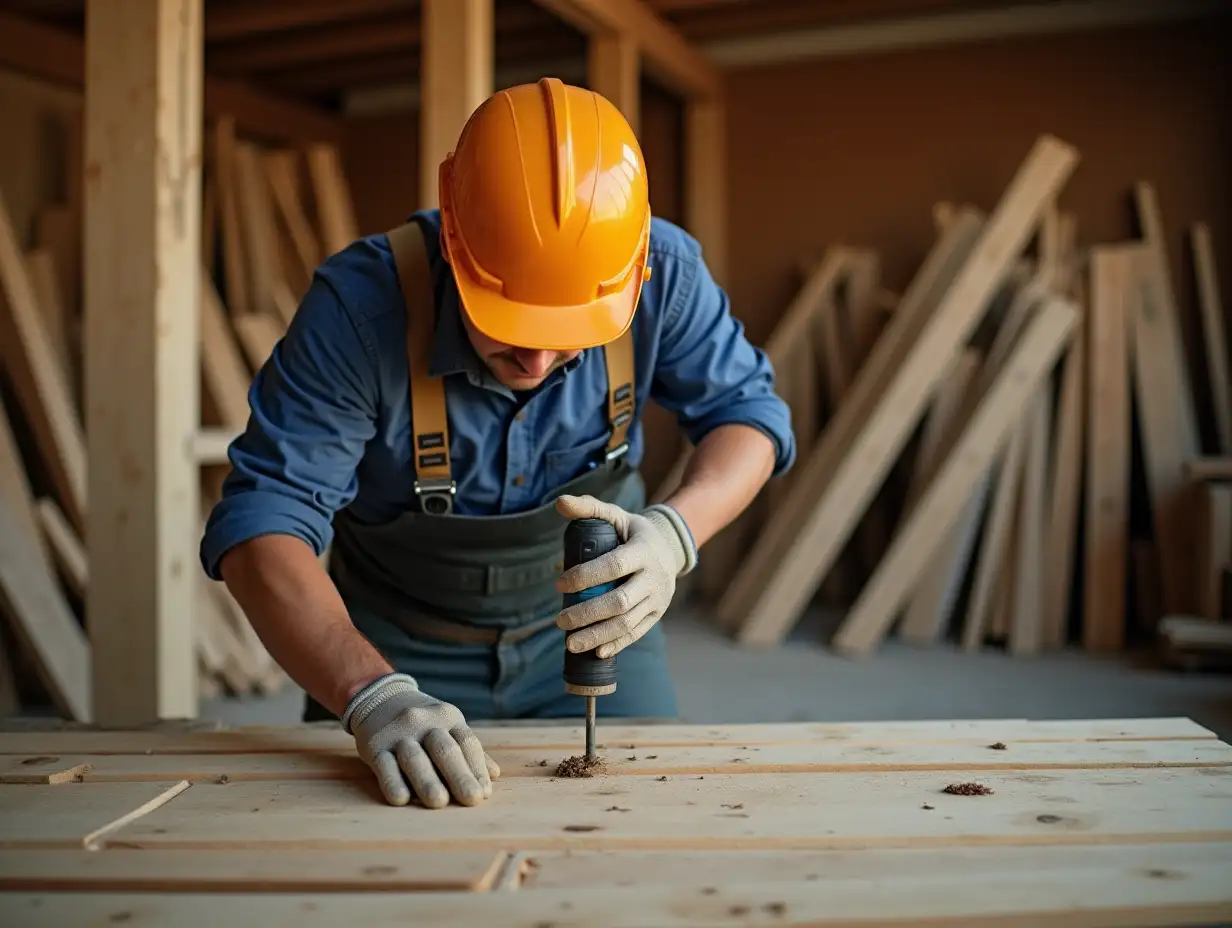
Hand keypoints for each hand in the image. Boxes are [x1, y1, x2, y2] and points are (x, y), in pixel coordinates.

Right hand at [343, 673, 499, 807]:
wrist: (379, 697)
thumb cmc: (422, 722)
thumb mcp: (447, 725)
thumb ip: (468, 750)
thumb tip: (495, 775)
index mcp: (448, 717)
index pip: (467, 742)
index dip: (477, 767)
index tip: (484, 793)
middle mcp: (424, 722)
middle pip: (445, 750)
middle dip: (459, 776)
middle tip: (472, 800)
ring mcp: (399, 733)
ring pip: (415, 758)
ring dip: (427, 781)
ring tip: (439, 803)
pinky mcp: (374, 745)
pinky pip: (384, 765)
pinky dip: (392, 782)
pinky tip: (402, 799)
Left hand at [553, 495, 697, 657]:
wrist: (670, 547)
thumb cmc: (632, 532)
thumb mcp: (615, 515)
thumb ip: (588, 507)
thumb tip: (559, 503)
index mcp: (643, 550)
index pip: (614, 566)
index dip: (586, 576)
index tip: (560, 584)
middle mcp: (655, 577)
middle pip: (620, 601)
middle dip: (587, 613)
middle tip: (559, 621)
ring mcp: (658, 598)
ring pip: (627, 622)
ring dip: (598, 635)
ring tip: (570, 643)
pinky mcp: (657, 614)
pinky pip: (637, 633)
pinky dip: (616, 644)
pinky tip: (596, 652)